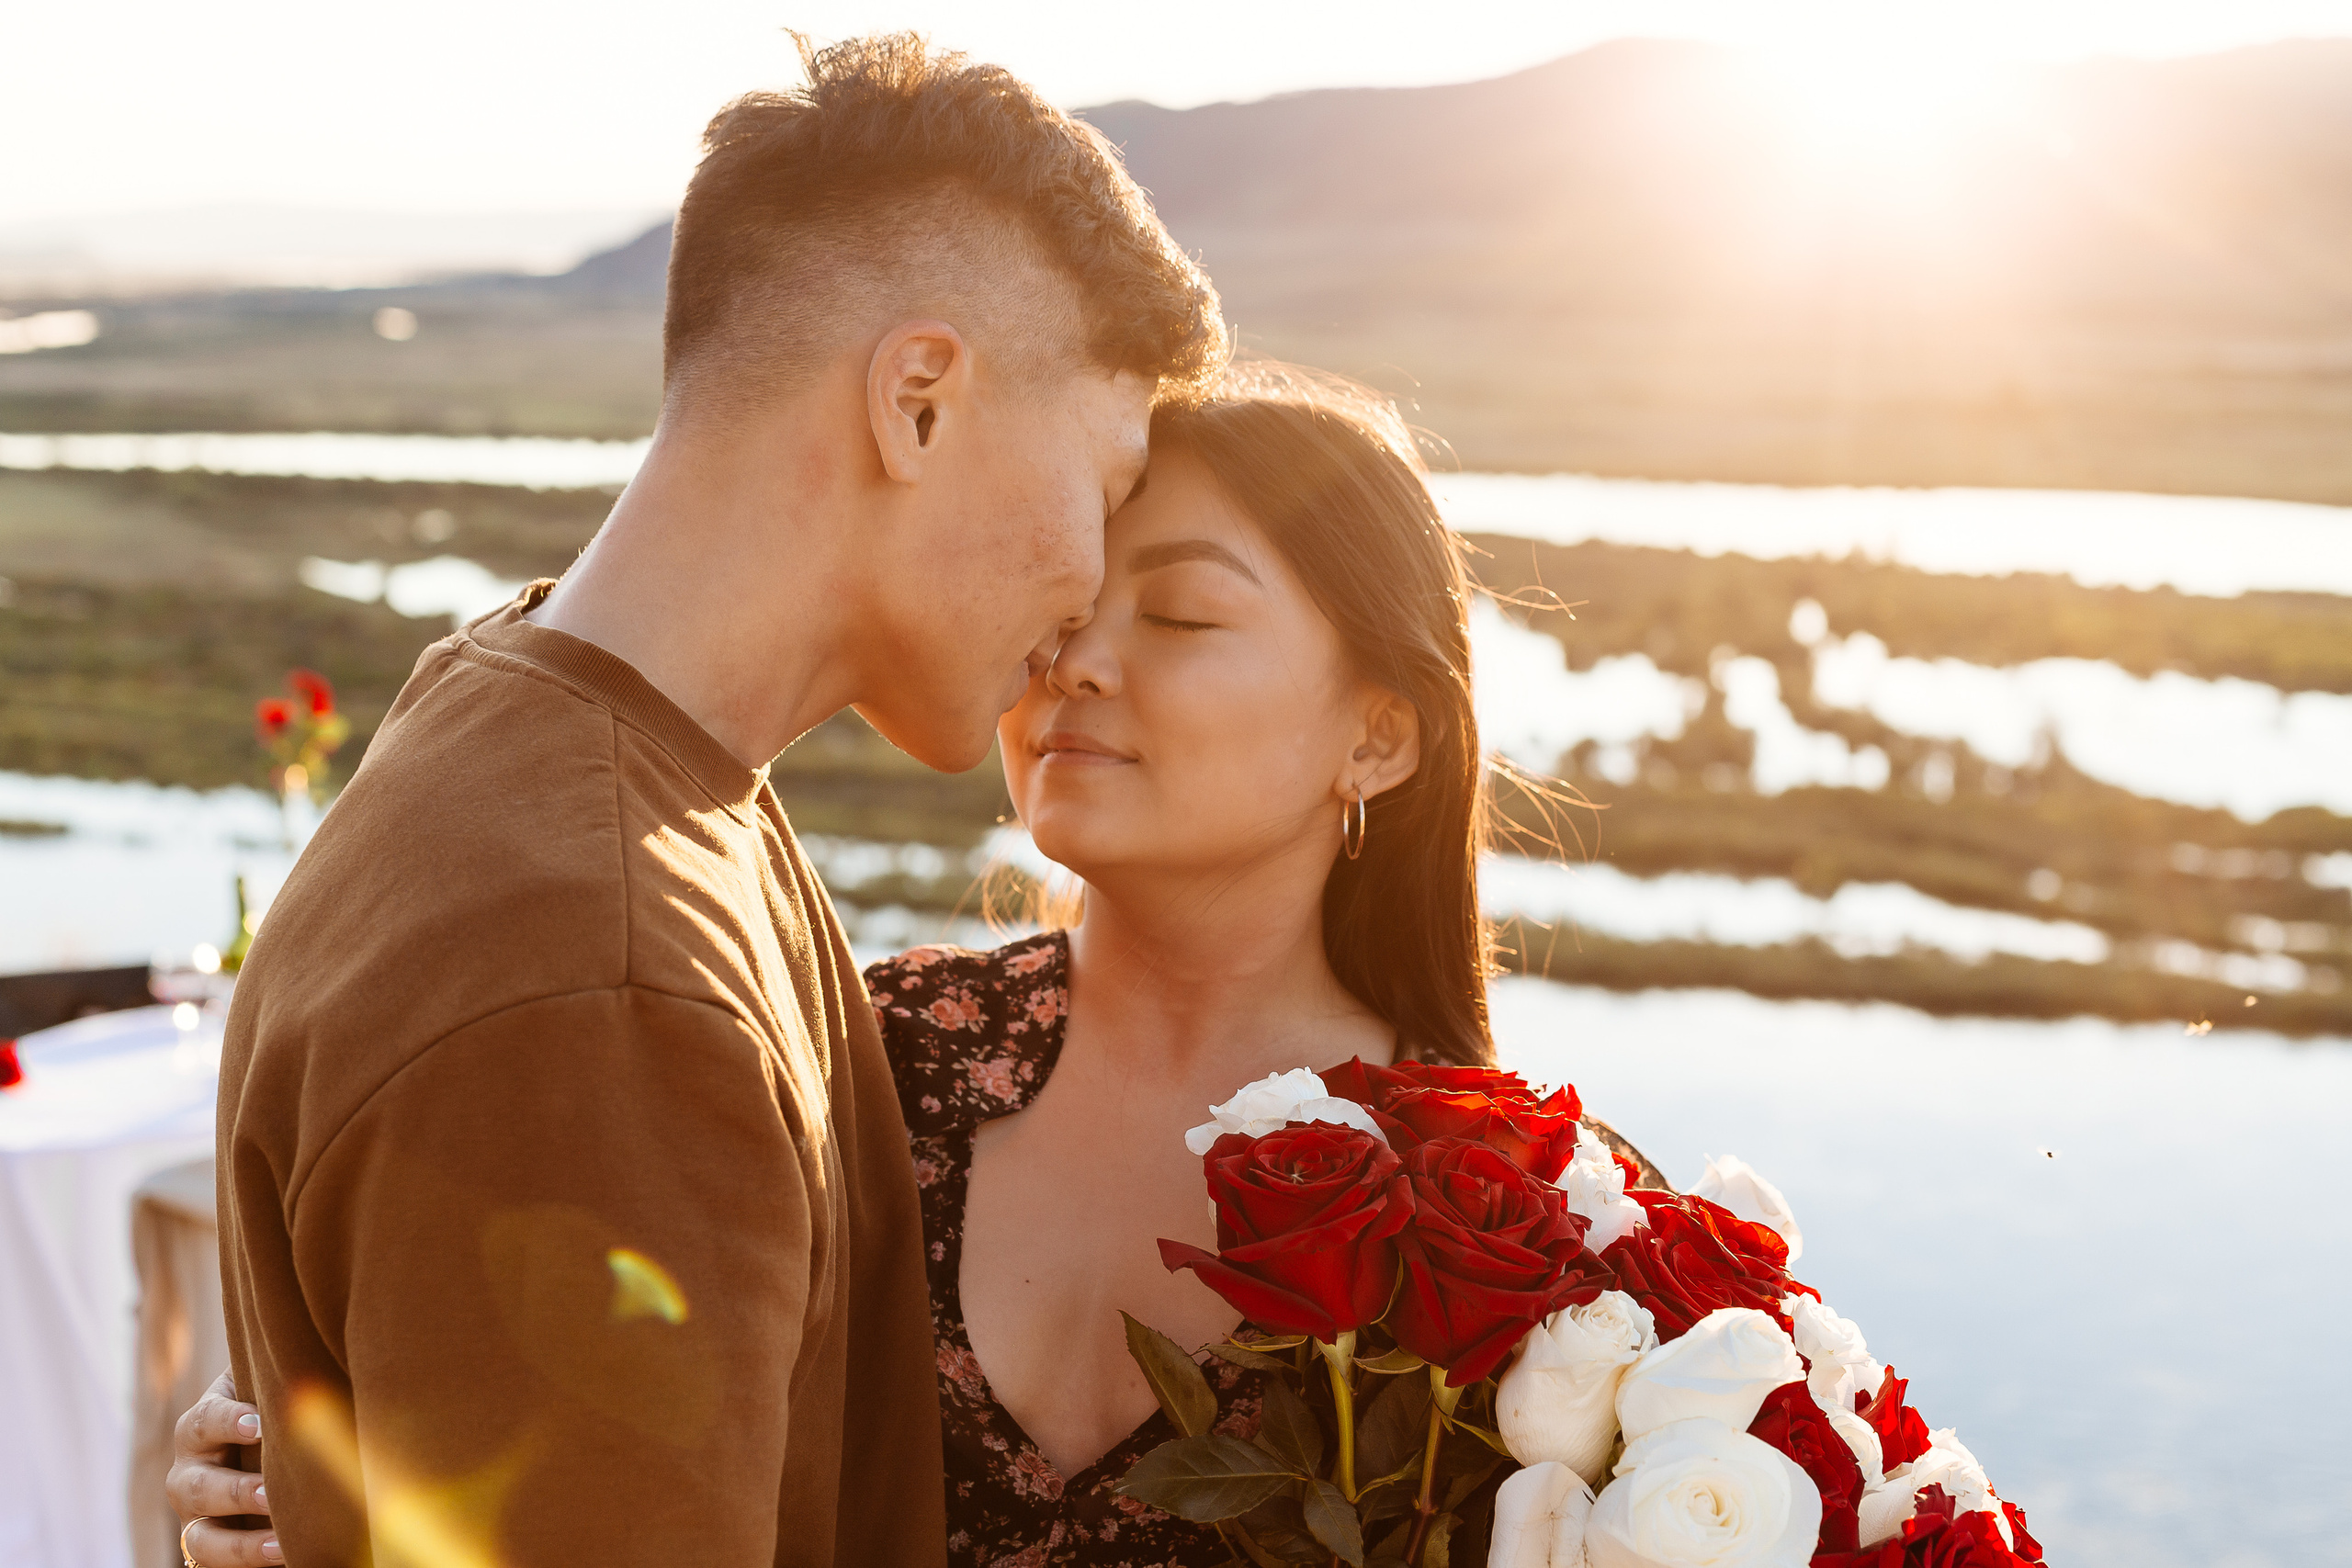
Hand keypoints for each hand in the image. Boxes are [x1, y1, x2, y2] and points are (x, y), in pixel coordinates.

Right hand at [166, 1368, 280, 1564]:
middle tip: (272, 1491)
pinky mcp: (207, 1547)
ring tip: (280, 1542)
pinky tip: (284, 1554)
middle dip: (236, 1491)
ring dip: (239, 1543)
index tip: (259, 1423)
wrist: (266, 1453)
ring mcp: (194, 1516)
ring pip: (200, 1537)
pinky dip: (246, 1562)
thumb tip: (320, 1352)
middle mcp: (188, 1473)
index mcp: (201, 1427)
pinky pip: (215, 1564)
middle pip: (198, 1486)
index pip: (205, 1421)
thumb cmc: (274, 1410)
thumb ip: (280, 1377)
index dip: (228, 1422)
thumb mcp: (268, 1389)